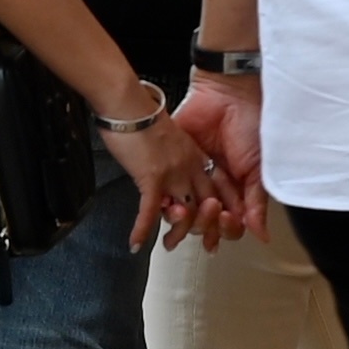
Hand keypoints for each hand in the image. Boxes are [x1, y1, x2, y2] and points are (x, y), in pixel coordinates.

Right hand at [109, 97, 239, 246]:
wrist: (127, 102)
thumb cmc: (139, 114)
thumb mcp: (167, 136)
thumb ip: (171, 155)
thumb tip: (162, 166)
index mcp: (195, 156)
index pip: (216, 188)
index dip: (220, 210)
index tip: (217, 224)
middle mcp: (190, 167)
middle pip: (207, 205)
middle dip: (206, 227)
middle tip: (203, 243)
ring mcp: (173, 174)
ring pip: (186, 213)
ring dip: (178, 232)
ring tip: (170, 245)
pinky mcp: (152, 177)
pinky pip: (151, 211)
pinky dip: (143, 229)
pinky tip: (136, 243)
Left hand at [173, 72, 265, 227]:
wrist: (230, 94)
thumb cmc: (252, 126)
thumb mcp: (258, 167)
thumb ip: (257, 202)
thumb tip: (261, 235)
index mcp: (235, 191)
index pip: (228, 223)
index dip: (225, 228)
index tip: (225, 219)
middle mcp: (212, 188)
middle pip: (203, 222)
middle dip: (205, 223)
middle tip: (209, 209)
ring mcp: (190, 177)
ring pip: (182, 211)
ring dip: (183, 218)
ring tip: (183, 209)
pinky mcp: (170, 164)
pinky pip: (161, 190)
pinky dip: (159, 204)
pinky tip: (162, 206)